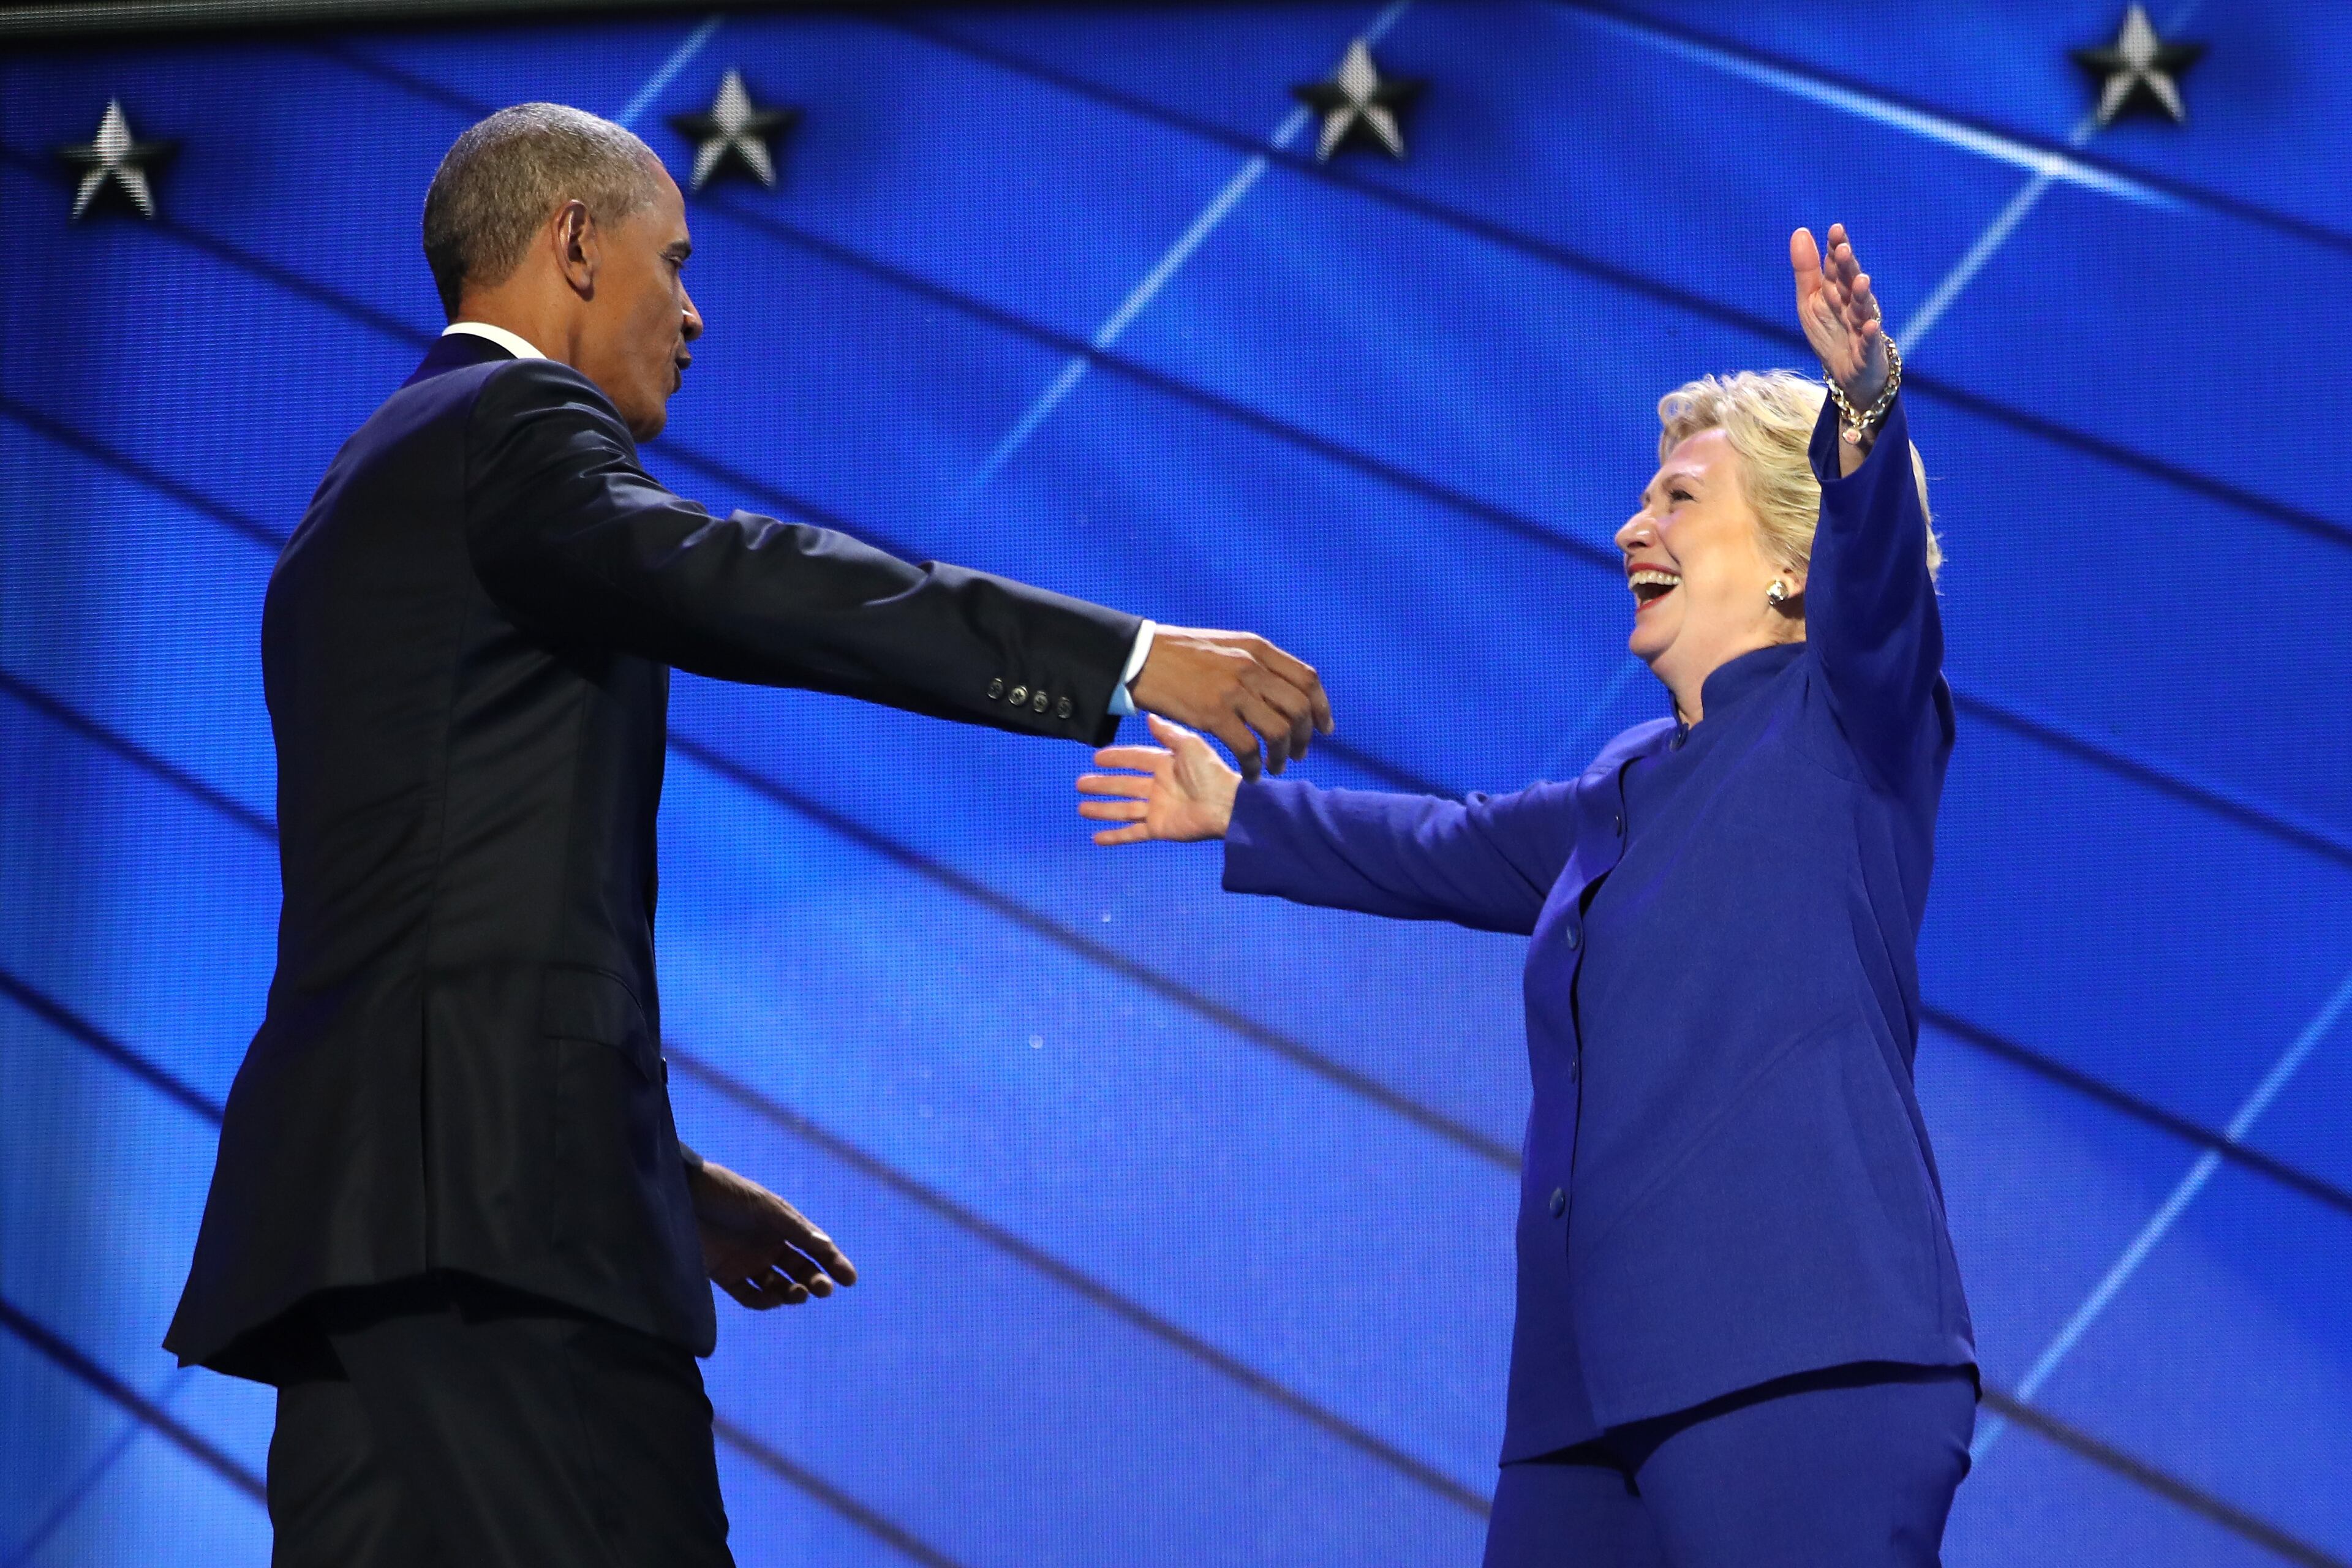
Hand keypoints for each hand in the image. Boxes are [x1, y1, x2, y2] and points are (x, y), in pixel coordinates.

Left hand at [687, 1157, 856, 1309]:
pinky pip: (750, 1295)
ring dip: (792, 1293)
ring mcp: (747, 1261)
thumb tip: (826, 1246)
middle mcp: (768, 1244)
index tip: (849, 1279)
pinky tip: (774, 1298)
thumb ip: (795, 1229)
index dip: (833, 1262)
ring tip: (799, 1293)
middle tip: (823, 1289)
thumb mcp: (766, 1208)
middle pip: (800, 1270)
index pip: (814, 1248)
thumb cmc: (727, 1194)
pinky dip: (764, 1301)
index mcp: (782, 1224)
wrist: (682, 1195)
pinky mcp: (725, 1275)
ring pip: (778, 1286)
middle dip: (815, 1280)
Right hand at [1077, 714, 1241, 843]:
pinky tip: (1097, 838)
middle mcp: (1158, 787)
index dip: (1116, 758)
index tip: (1096, 758)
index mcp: (1165, 765)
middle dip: (1102, 785)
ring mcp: (1157, 809)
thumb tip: (1150, 716)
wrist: (1226, 805)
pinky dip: (1115, 836)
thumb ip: (1168, 733)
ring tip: (1081, 808)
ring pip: (1123, 809)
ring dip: (1102, 809)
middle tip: (1079, 784)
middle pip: (1123, 785)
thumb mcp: (1190, 745)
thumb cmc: (1211, 773)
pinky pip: (1132, 832)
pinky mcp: (1159, 828)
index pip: (1134, 759)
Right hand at [1126, 626, 1331, 779]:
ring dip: (1282, 756)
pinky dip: (1254, 766)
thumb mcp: (1226, 646)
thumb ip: (1255, 663)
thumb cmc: (1180, 655)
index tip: (1324, 728)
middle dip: (1304, 737)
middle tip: (1298, 754)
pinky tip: (1251, 774)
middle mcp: (1251, 667)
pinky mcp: (1212, 714)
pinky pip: (1247, 748)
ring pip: (1278, 731)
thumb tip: (1282, 690)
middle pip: (1298, 709)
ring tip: (1275, 767)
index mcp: (1257, 648)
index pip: (1307, 679)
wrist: (1139, 657)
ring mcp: (1233, 690)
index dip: (1321, 707)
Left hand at [1791, 223, 1888, 408]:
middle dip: (1847, 267)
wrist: (1846, 373)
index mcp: (1837, 290)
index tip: (1835, 229)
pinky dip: (1870, 334)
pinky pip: (1869, 341)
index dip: (1836, 248)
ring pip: (1863, 308)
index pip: (1836, 265)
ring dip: (1861, 295)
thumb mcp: (1810, 300)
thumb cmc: (1829, 332)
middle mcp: (1853, 303)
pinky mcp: (1868, 350)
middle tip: (1843, 250)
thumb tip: (1801, 231)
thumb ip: (1806, 269)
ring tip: (1860, 281)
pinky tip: (1871, 325)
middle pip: (1850, 282)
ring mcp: (1862, 326)